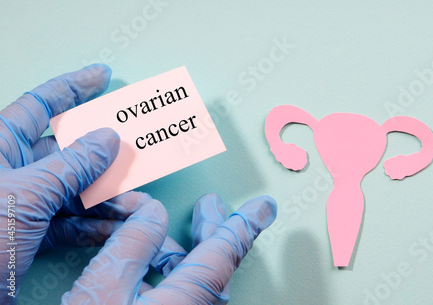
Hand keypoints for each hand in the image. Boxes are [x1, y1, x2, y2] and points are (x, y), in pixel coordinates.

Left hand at [0, 64, 136, 302]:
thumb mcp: (25, 194)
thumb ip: (71, 165)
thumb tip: (107, 139)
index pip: (40, 103)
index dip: (73, 86)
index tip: (102, 76)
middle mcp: (12, 170)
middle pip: (67, 151)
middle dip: (104, 156)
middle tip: (134, 152)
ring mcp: (21, 202)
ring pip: (74, 189)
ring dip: (107, 197)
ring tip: (136, 202)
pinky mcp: (27, 233)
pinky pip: (69, 221)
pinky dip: (95, 225)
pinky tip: (118, 226)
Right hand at [61, 193, 276, 304]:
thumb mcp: (100, 291)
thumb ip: (131, 245)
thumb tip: (151, 214)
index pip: (223, 255)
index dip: (242, 224)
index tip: (264, 207)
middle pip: (212, 267)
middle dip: (212, 231)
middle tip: (210, 207)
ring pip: (195, 282)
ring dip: (184, 252)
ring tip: (165, 232)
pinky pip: (182, 297)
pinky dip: (172, 274)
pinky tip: (156, 265)